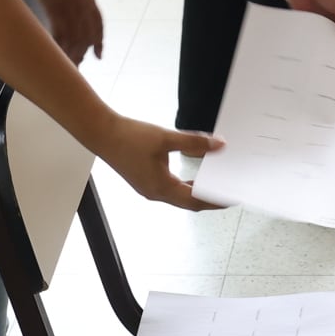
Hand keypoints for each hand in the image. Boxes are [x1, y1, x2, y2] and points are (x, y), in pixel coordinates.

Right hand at [26, 0, 104, 62]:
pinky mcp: (57, 10)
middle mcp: (84, 7)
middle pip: (87, 36)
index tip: (99, 56)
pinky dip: (59, 47)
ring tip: (67, 66)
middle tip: (77, 68)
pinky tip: (55, 54)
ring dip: (72, 54)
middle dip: (83, 53)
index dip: (99, 42)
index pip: (98, 25)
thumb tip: (74, 0)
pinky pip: (60, 35)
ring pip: (75, 39)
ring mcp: (72, 9)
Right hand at [94, 113, 223, 210]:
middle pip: (190, 202)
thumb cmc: (129, 137)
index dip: (216, 201)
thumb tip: (219, 146)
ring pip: (180, 196)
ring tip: (216, 186)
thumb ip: (195, 142)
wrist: (102, 133)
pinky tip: (193, 177)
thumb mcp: (166, 138)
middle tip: (229, 194)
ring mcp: (149, 188)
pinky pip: (171, 189)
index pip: (196, 200)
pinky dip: (185, 185)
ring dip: (198, 193)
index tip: (232, 198)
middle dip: (210, 199)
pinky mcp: (145, 181)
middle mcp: (155, 193)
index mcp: (161, 188)